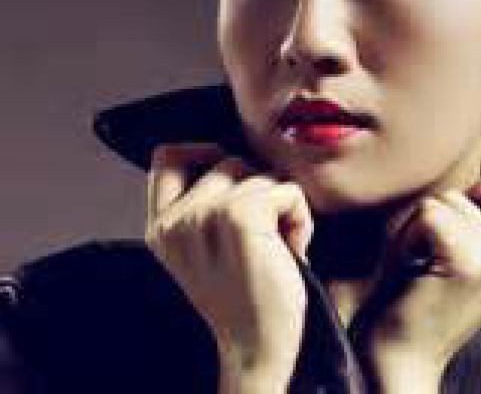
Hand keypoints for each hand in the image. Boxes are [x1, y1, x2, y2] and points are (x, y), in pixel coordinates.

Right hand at [144, 143, 313, 390]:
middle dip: (255, 189)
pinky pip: (287, 189)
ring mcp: (207, 215)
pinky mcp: (242, 216)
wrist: (257, 349)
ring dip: (280, 205)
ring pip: (260, 174)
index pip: (166, 156)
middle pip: (227, 160)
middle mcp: (177, 219)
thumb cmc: (243, 297)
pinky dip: (300, 216)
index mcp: (161, 227)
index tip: (227, 169)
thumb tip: (233, 155)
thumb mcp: (205, 250)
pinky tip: (292, 250)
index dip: (200, 150)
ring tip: (277, 246)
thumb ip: (202, 206)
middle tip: (263, 234)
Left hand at [358, 172, 480, 389]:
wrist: (403, 357)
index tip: (467, 201)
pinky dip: (408, 235)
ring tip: (416, 263)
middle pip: (464, 195)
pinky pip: (429, 214)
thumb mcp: (460, 262)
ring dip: (416, 228)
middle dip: (432, 216)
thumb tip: (467, 186)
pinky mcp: (465, 262)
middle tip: (422, 256)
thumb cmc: (417, 304)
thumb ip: (475, 227)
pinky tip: (410, 264)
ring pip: (443, 202)